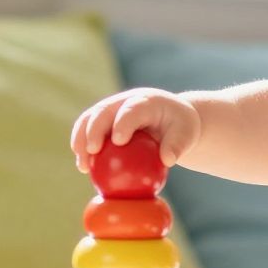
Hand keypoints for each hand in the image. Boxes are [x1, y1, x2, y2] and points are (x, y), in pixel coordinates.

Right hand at [71, 88, 200, 171]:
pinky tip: (83, 167)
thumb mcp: (187, 134)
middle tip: (91, 151)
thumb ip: (178, 145)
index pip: (132, 109)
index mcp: (147, 100)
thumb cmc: (181, 127)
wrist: (171, 119)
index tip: (118, 141)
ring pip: (89, 119)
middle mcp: (125, 100)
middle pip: (104, 110)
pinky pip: (87, 130)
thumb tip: (167, 160)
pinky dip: (82, 146)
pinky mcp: (103, 119)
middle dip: (94, 129)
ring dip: (81, 139)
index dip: (123, 122)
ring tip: (82, 165)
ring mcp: (112, 107)